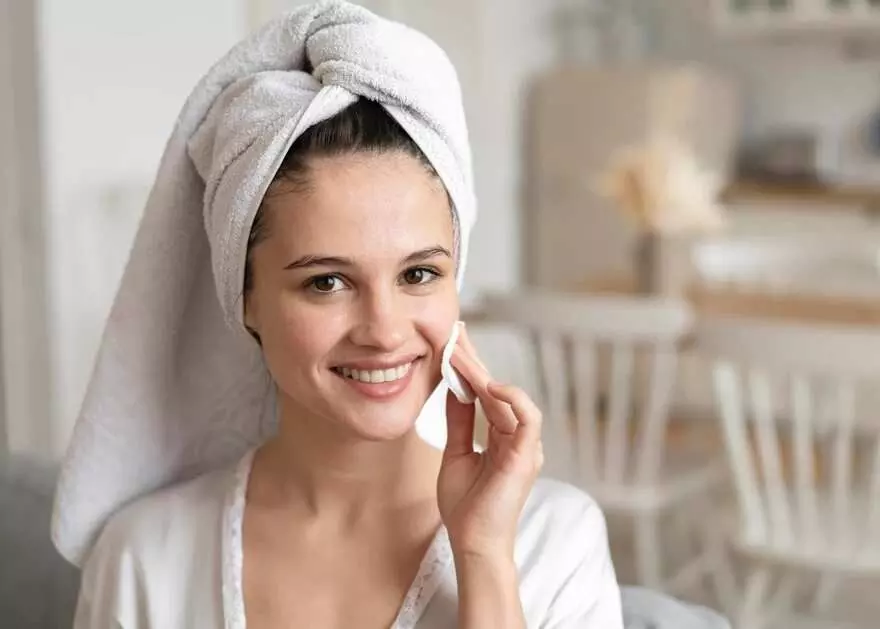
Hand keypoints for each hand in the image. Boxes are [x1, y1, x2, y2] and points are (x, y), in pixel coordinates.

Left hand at [437, 326, 543, 559]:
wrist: (472, 542)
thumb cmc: (466, 507)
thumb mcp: (455, 453)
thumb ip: (459, 422)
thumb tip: (453, 388)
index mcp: (502, 436)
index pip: (487, 393)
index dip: (472, 366)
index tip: (453, 343)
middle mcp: (517, 437)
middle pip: (496, 388)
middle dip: (474, 359)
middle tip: (455, 333)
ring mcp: (525, 446)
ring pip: (507, 397)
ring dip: (482, 373)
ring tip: (458, 354)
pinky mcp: (526, 456)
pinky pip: (528, 418)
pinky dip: (512, 398)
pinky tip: (489, 384)